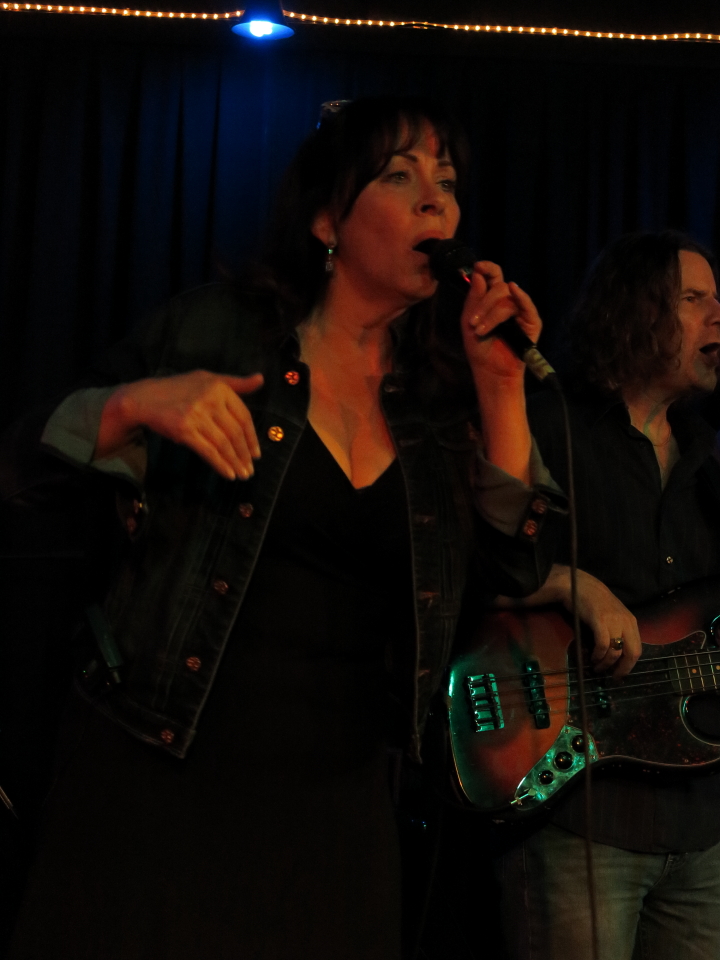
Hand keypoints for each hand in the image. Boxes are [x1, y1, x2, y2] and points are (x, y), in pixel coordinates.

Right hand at [98, 370, 263, 480]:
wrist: (144, 398)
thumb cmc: (179, 389)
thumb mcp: (208, 379)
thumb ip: (235, 383)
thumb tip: (260, 379)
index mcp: (220, 388)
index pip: (243, 416)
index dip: (252, 437)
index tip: (256, 454)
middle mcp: (210, 400)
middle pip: (234, 432)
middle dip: (245, 454)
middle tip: (250, 469)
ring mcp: (196, 415)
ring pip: (223, 443)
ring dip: (235, 462)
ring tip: (242, 475)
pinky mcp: (184, 430)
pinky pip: (207, 451)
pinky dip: (220, 464)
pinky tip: (228, 474)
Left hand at [460, 261, 542, 386]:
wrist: (490, 371)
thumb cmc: (479, 348)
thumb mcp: (469, 321)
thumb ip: (474, 298)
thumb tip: (478, 273)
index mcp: (492, 299)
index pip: (493, 276)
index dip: (487, 268)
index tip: (478, 266)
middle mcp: (508, 302)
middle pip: (498, 287)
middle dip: (483, 304)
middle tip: (473, 323)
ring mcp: (520, 311)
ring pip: (507, 299)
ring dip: (491, 314)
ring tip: (480, 331)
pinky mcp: (531, 323)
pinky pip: (527, 306)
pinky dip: (521, 297)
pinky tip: (514, 290)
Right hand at [515, 564, 641, 677]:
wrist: (578, 583)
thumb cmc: (592, 600)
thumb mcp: (611, 615)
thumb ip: (616, 630)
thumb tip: (615, 654)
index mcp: (631, 621)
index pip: (637, 649)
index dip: (629, 665)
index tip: (619, 674)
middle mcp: (626, 621)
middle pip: (632, 653)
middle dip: (622, 669)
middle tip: (611, 677)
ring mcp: (614, 621)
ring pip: (616, 651)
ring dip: (606, 664)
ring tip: (596, 667)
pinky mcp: (600, 621)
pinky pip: (603, 645)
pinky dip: (598, 655)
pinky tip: (591, 657)